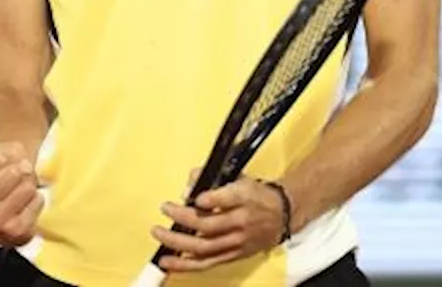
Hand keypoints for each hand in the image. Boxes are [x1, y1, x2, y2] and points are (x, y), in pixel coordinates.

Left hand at [152, 172, 286, 273]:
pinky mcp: (233, 256)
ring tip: (159, 234)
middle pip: (209, 225)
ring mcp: (236, 242)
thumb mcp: (239, 178)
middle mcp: (241, 221)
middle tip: (165, 208)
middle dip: (183, 218)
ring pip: (204, 247)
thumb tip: (187, 188)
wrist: (282, 216)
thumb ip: (212, 179)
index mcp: (244, 197)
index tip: (193, 196)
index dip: (209, 199)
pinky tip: (168, 261)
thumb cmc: (256, 195)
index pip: (227, 198)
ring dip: (178, 242)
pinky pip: (206, 263)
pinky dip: (185, 264)